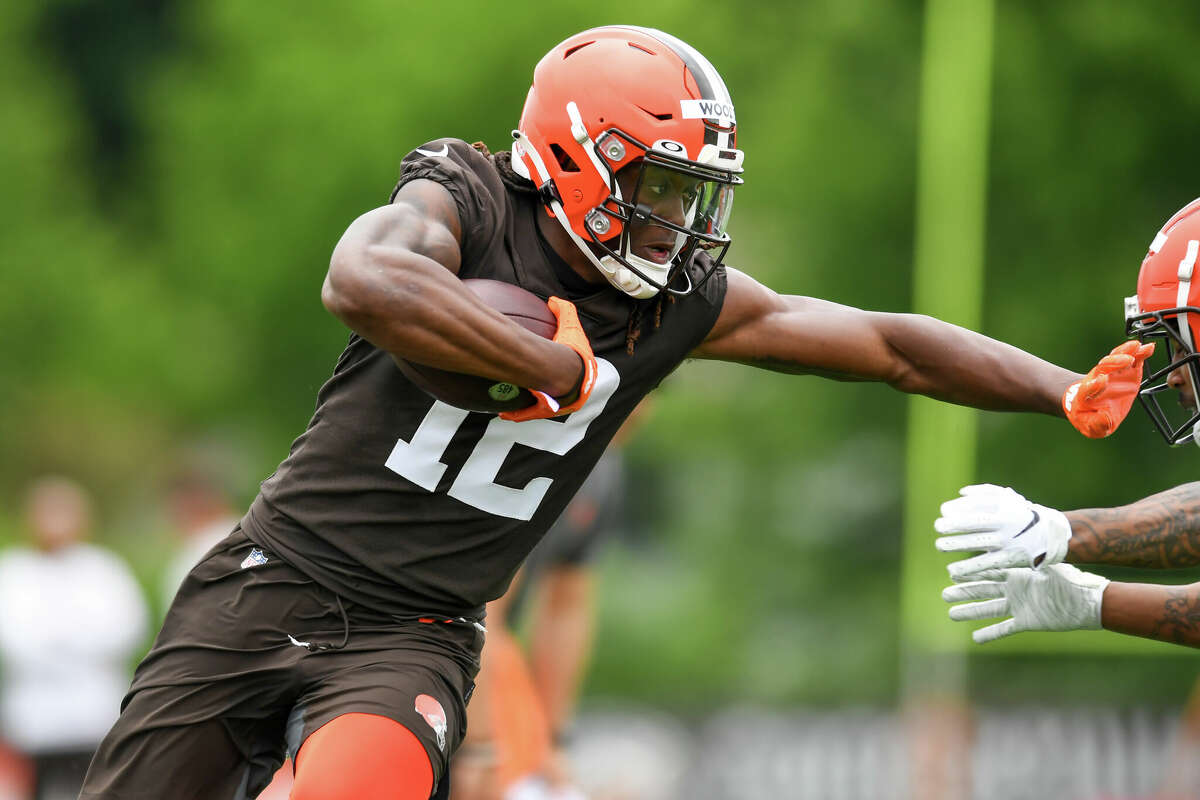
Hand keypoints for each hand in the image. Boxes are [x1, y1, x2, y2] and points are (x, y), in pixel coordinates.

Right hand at [500, 297, 596, 421]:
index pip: (574, 372)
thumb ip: (564, 310)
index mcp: (581, 374)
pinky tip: (504, 414)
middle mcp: (572, 392)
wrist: (568, 373)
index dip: (566, 368)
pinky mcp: (547, 411)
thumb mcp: (570, 325)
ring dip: (533, 405)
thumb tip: (553, 300)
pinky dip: (519, 414)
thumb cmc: (573, 350)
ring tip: (517, 402)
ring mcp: (560, 404)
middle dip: (550, 391)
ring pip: (545, 405)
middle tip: (536, 385)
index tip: (555, 364)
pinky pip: (531, 413)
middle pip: (558, 392)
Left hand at [935, 484, 1071, 580]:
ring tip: (939, 546)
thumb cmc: (1022, 513)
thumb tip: (961, 493)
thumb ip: (984, 493)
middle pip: (976, 522)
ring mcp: (1007, 541)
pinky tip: (953, 570)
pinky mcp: (1009, 558)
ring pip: (979, 542)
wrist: (1052, 535)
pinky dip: (969, 567)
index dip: (959, 508)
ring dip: (957, 545)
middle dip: (955, 524)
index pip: (978, 505)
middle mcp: (1006, 522)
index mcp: (1004, 506)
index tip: (943, 512)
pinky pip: (986, 563)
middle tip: (938, 527)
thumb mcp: (1008, 498)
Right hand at [942, 564, 1108, 643]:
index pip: (988, 572)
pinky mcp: (1027, 622)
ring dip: (970, 612)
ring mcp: (1019, 606)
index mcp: (1017, 574)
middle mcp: (1015, 589)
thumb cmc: (1072, 580)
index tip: (952, 573)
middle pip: (983, 590)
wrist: (1089, 602)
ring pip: (988, 609)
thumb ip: (1032, 560)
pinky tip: (975, 638)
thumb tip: (1019, 547)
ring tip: (951, 614)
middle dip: (963, 592)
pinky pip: (1004, 629)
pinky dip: (990, 634)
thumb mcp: (1050, 567)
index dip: (970, 573)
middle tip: (944, 594)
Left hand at [1063, 340, 1154, 437]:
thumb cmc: (1090, 417)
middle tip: (1126, 360)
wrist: (1091, 406)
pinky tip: (1148, 348)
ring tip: (1137, 347)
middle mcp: (1099, 380)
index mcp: (1088, 395)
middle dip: (1114, 363)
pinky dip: (1139, 353)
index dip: (1095, 385)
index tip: (1102, 380)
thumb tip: (1105, 420)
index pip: (1089, 388)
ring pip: (1117, 360)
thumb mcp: (1092, 426)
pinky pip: (1132, 360)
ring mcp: (1113, 373)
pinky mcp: (1126, 371)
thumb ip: (1097, 423)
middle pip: (1103, 369)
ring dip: (1126, 352)